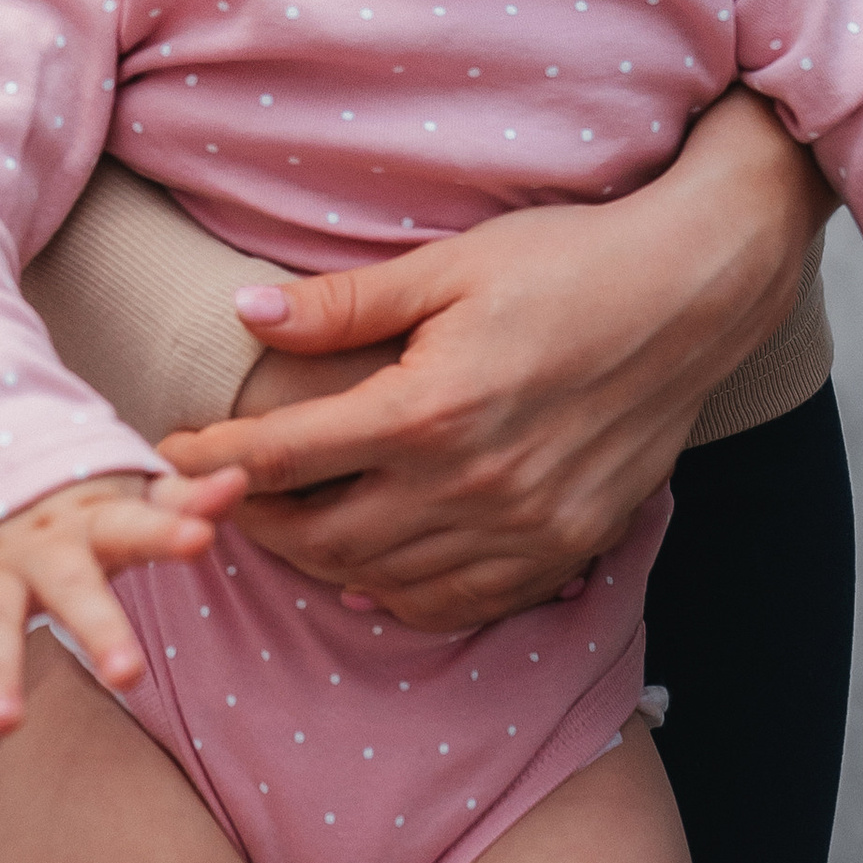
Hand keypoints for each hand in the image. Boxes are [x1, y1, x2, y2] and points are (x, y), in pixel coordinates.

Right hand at [0, 469, 245, 747]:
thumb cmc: (76, 514)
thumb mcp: (126, 502)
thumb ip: (181, 503)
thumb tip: (238, 479)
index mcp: (90, 520)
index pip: (135, 523)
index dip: (168, 529)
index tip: (202, 538)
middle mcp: (35, 546)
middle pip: (67, 584)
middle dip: (95, 627)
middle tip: (128, 677)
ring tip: (5, 727)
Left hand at [156, 90, 829, 631]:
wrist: (695, 293)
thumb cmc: (570, 261)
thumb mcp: (450, 265)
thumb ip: (343, 305)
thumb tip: (244, 312)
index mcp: (431, 408)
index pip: (284, 457)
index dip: (211, 462)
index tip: (167, 456)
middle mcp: (473, 484)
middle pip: (322, 535)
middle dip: (253, 523)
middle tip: (216, 499)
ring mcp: (523, 528)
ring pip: (383, 578)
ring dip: (319, 561)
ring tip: (284, 527)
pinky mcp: (564, 548)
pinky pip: (458, 601)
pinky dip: (400, 593)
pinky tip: (372, 569)